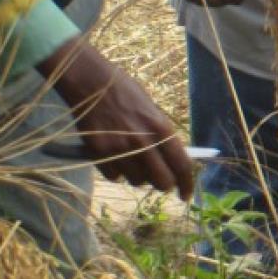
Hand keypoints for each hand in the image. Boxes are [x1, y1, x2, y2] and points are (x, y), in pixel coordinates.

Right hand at [50, 43, 193, 199]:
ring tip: (132, 158)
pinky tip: (114, 156)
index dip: (186, 184)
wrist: (91, 82)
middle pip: (161, 182)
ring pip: (136, 181)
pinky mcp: (99, 153)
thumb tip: (171, 160)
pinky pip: (114, 176)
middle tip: (159, 180)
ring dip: (138, 176)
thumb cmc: (125, 91)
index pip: (181, 165)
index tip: (186, 195)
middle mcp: (143, 142)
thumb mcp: (151, 109)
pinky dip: (116, 171)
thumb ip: (161, 135)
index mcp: (161, 128)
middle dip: (162, 184)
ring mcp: (120, 149)